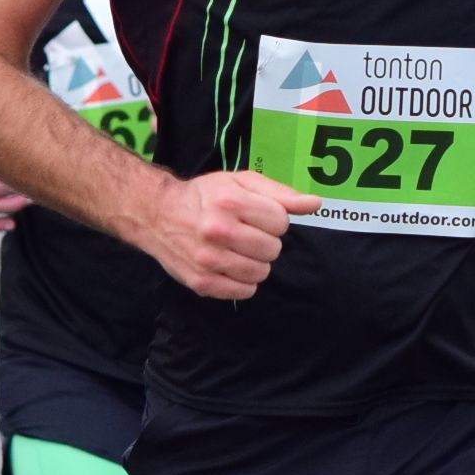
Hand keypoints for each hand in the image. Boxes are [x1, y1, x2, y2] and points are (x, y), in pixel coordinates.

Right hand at [145, 170, 319, 299]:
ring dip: (255, 263)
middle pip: (273, 250)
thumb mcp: (241, 183)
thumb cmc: (206, 196)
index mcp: (230, 202)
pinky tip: (230, 266)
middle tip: (246, 234)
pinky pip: (244, 292)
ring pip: (261, 273)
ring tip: (238, 250)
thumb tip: (315, 204)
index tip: (257, 216)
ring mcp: (208, 260)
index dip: (273, 219)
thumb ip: (280, 193)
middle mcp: (217, 231)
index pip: (280, 222)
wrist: (158, 214)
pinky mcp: (202, 283)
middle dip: (265, 242)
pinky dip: (243, 282)